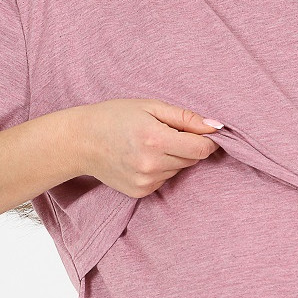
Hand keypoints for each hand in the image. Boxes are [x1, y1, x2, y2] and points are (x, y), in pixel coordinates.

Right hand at [72, 97, 222, 197]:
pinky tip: (142, 157)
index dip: (208, 140)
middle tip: (166, 132)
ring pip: (179, 169)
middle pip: (192, 159)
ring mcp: (145, 181)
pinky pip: (165, 179)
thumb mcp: (150, 106)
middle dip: (188, 145)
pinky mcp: (140, 191)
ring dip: (173, 157)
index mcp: (156, 139)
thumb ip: (185, 117)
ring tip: (149, 144)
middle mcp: (152, 164)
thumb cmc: (115, 117)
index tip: (203, 132)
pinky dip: (161, 168)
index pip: (201, 149)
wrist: (81, 141)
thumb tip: (216, 127)